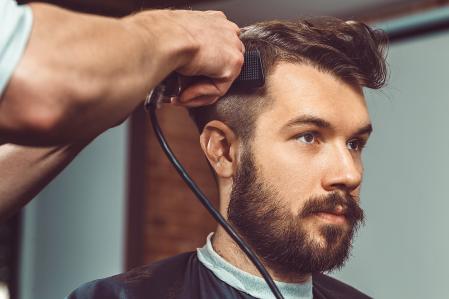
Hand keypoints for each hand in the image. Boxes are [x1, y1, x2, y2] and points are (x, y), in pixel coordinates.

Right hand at [128, 10, 243, 106]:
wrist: (165, 37)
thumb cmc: (163, 34)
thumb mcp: (178, 36)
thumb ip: (189, 47)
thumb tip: (185, 66)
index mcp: (215, 22)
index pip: (217, 50)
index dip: (202, 69)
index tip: (187, 79)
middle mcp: (228, 32)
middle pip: (220, 67)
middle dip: (201, 84)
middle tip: (182, 93)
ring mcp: (233, 47)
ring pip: (219, 80)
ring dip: (198, 93)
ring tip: (180, 97)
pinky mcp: (232, 64)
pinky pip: (218, 89)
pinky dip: (199, 94)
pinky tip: (184, 94)